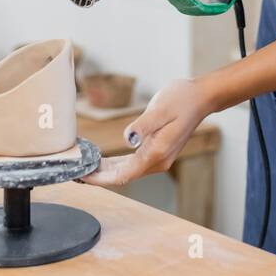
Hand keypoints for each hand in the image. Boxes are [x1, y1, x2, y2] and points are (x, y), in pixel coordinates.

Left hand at [79, 77, 211, 186]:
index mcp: (157, 153)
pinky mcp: (156, 150)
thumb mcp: (161, 109)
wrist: (201, 97)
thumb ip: (143, 126)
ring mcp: (158, 157)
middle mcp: (158, 160)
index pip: (123, 175)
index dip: (101, 179)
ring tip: (84, 169)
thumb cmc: (182, 99)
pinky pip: (132, 163)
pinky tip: (103, 161)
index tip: (83, 177)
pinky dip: (116, 164)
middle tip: (75, 173)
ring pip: (127, 171)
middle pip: (123, 176)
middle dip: (99, 177)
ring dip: (106, 171)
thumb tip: (127, 138)